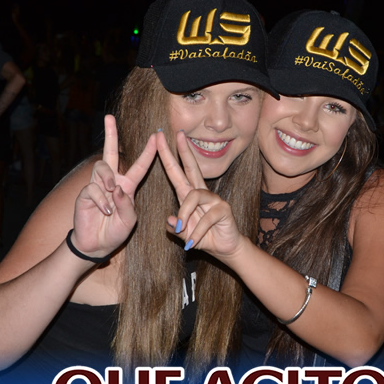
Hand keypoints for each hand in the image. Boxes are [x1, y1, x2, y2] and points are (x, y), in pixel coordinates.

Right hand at [70, 115, 156, 260]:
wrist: (97, 245)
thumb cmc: (116, 231)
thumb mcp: (130, 220)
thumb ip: (127, 204)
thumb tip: (117, 188)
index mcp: (128, 186)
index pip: (139, 165)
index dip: (148, 151)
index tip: (156, 135)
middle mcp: (112, 182)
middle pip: (111, 152)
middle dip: (110, 134)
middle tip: (109, 117)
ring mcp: (97, 186)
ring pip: (102, 167)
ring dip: (108, 178)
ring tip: (112, 191)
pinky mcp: (85, 194)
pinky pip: (92, 188)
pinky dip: (101, 200)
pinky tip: (104, 211)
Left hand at [156, 130, 244, 260]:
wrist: (224, 249)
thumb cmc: (203, 238)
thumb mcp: (184, 234)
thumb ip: (175, 228)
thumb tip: (170, 220)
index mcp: (188, 195)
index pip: (177, 172)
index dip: (168, 156)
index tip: (159, 139)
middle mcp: (201, 193)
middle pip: (192, 167)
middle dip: (184, 150)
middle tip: (178, 133)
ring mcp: (214, 199)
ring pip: (194, 196)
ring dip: (185, 213)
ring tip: (181, 229)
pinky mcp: (223, 209)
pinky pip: (206, 217)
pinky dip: (197, 232)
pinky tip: (193, 242)